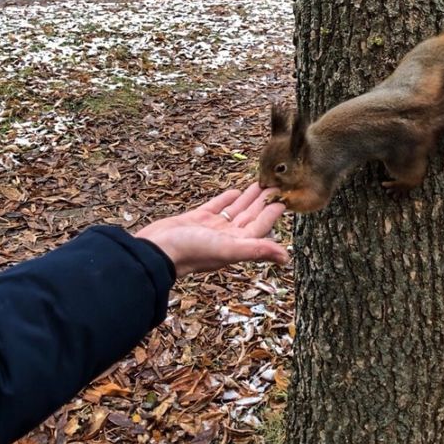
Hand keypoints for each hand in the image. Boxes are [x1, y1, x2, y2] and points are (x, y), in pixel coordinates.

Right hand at [135, 183, 288, 276]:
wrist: (156, 249)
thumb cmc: (191, 252)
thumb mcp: (228, 250)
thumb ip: (257, 250)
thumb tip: (286, 258)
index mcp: (236, 244)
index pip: (260, 227)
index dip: (272, 214)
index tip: (285, 200)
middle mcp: (226, 237)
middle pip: (250, 217)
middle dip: (262, 203)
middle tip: (276, 186)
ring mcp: (211, 228)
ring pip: (235, 210)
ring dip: (247, 199)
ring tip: (260, 184)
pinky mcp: (196, 219)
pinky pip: (215, 207)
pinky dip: (225, 199)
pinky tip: (233, 191)